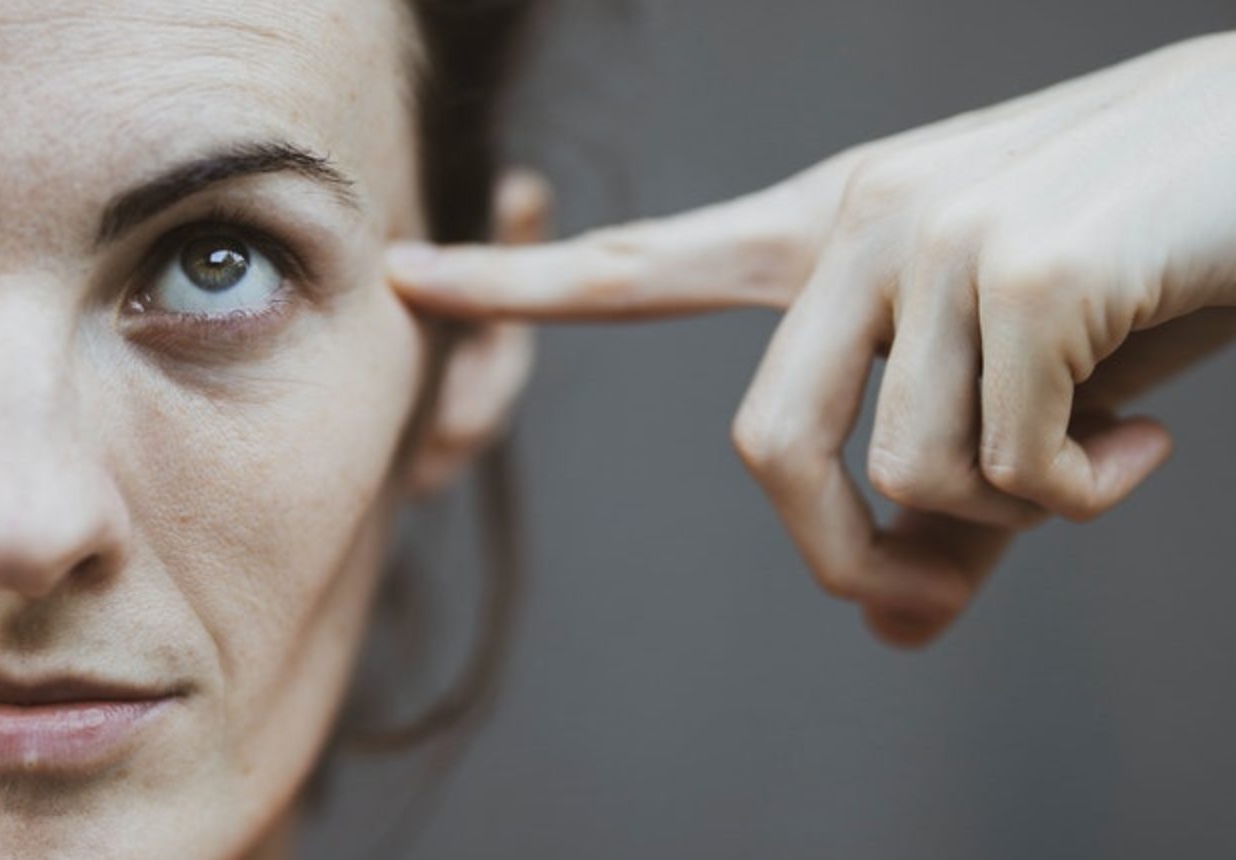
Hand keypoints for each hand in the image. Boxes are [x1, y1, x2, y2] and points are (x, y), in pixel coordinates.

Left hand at [386, 32, 1235, 647]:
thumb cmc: (1135, 265)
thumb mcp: (1016, 389)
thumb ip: (943, 507)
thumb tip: (895, 632)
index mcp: (828, 230)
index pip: (641, 262)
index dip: (517, 279)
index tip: (405, 273)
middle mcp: (859, 221)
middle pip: (764, 452)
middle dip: (845, 554)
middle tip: (932, 586)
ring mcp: (934, 238)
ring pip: (909, 476)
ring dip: (1011, 515)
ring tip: (1095, 454)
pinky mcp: (1020, 271)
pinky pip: (1009, 472)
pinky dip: (1082, 497)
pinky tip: (1141, 436)